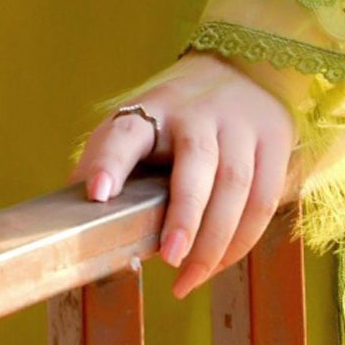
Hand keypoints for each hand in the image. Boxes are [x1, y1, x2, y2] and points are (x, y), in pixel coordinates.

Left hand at [70, 52, 300, 298]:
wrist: (244, 66)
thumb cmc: (175, 114)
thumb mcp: (138, 124)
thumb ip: (106, 162)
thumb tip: (70, 218)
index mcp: (152, 108)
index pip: (126, 132)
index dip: (110, 162)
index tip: (97, 195)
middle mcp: (198, 112)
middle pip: (196, 160)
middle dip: (185, 213)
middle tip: (170, 258)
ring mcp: (240, 124)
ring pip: (235, 184)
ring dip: (215, 239)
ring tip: (188, 278)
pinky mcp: (274, 140)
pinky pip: (264, 198)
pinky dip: (243, 238)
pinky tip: (219, 262)